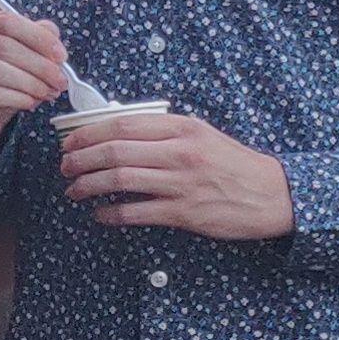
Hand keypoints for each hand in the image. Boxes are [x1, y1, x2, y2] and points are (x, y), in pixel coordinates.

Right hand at [0, 3, 71, 155]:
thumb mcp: (17, 57)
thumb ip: (34, 40)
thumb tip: (53, 34)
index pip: (8, 22)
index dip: (39, 38)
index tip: (62, 56)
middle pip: (3, 46)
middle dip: (39, 66)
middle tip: (60, 81)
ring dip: (30, 83)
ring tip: (47, 93)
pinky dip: (16, 99)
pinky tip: (30, 103)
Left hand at [59, 105, 293, 241]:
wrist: (272, 194)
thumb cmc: (235, 164)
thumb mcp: (204, 134)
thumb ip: (166, 131)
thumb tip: (121, 132)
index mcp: (182, 127)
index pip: (122, 124)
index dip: (88, 133)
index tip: (71, 141)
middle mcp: (180, 152)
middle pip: (114, 151)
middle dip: (79, 159)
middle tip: (65, 167)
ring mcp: (181, 184)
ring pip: (119, 180)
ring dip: (88, 185)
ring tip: (75, 190)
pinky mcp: (184, 213)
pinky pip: (136, 213)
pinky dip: (110, 214)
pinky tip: (101, 215)